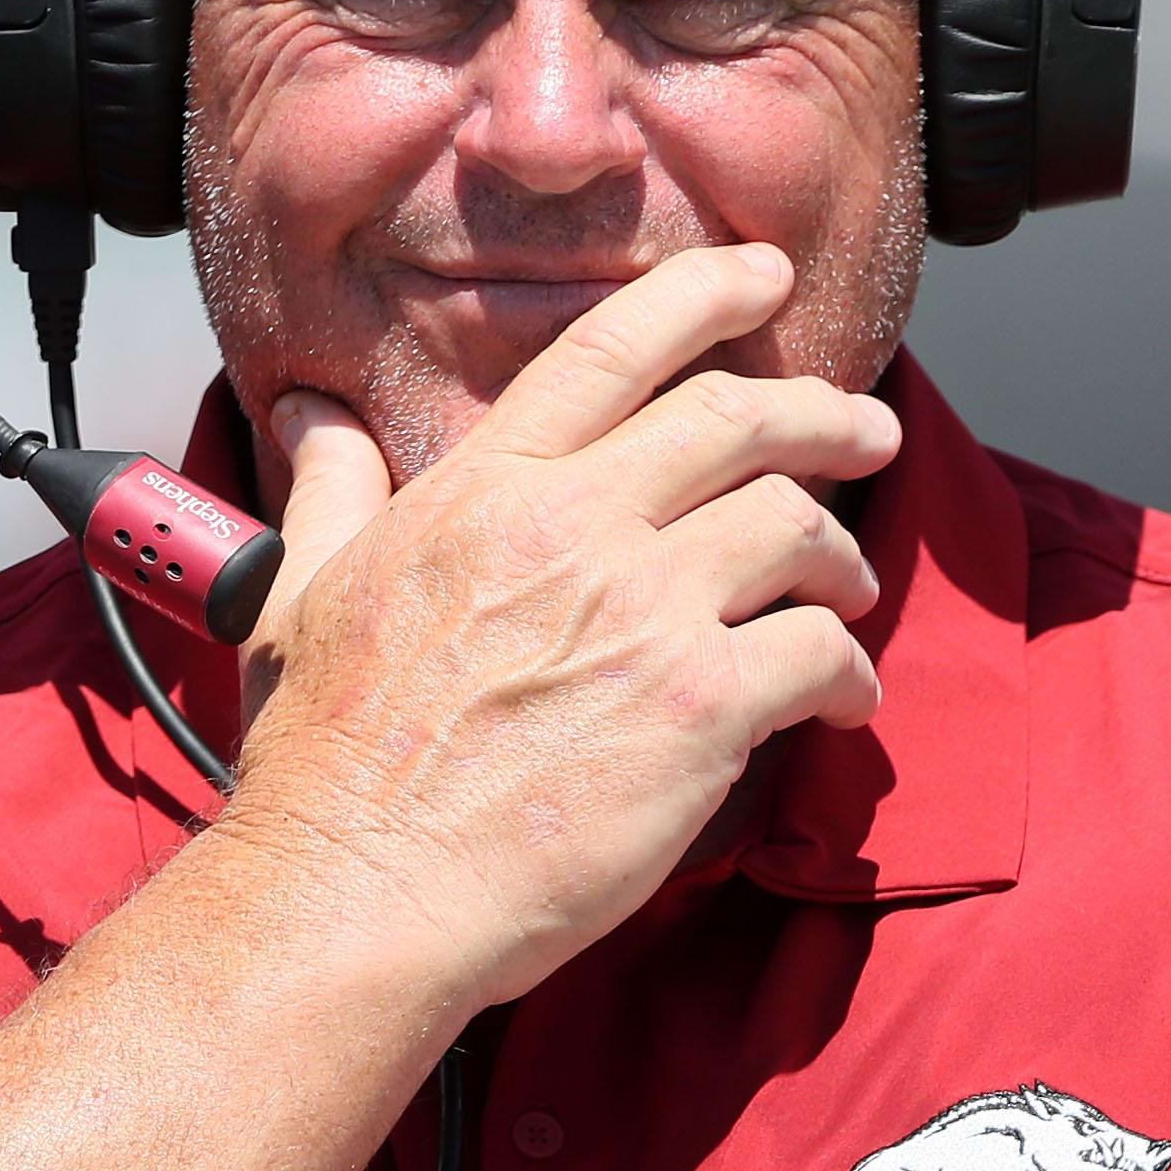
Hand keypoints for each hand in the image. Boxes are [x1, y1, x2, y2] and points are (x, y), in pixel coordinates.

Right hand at [219, 243, 896, 1006]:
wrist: (357, 894)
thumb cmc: (328, 765)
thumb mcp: (303, 595)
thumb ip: (333, 492)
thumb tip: (315, 418)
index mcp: (486, 488)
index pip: (615, 347)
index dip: (706, 294)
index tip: (765, 276)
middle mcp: (574, 527)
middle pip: (738, 419)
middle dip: (824, 412)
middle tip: (868, 430)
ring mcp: (644, 614)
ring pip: (795, 526)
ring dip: (840, 553)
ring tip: (844, 585)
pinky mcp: (700, 710)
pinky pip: (819, 651)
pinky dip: (848, 669)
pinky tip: (841, 697)